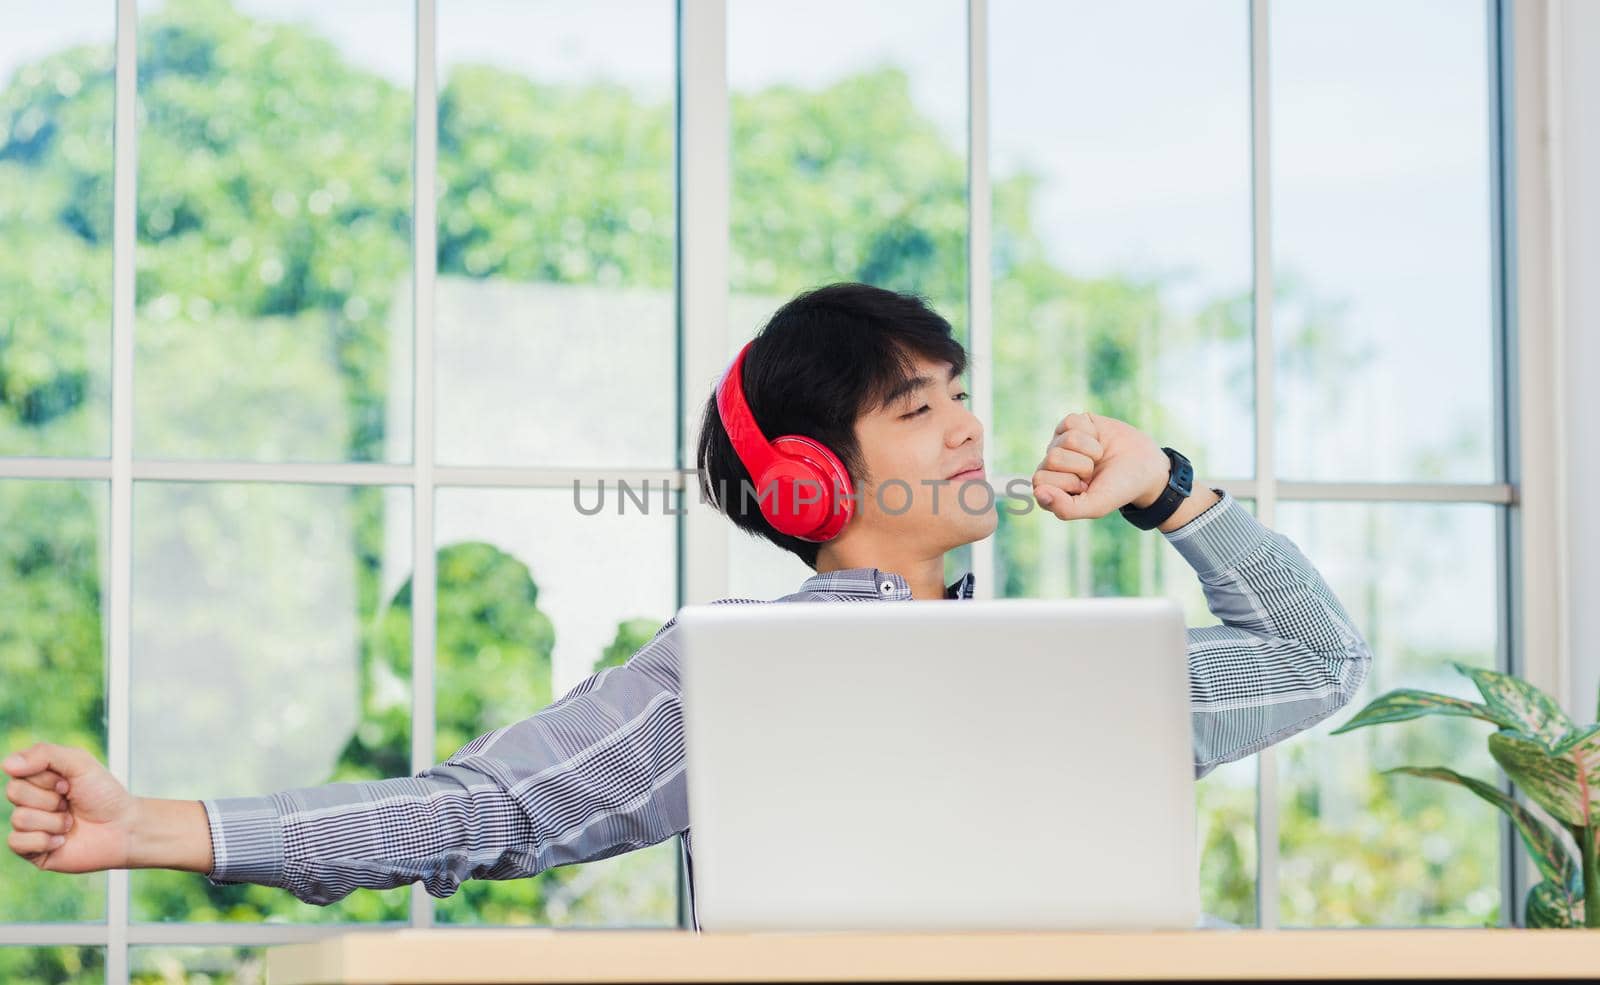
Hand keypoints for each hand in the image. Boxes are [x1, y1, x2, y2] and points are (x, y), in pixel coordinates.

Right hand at [5, 742, 135, 873]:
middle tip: (70, 802)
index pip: (18, 771)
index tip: (69, 783)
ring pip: (19, 818)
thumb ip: (44, 754)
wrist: (124, 828)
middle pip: (14, 793)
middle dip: (49, 798)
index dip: (46, 778)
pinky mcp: (32, 850)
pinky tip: (62, 840)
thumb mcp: (79, 763)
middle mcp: (30, 800)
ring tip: (70, 822)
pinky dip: (44, 841)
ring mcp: (30, 826)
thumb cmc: (104, 794)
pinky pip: (16, 843)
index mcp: (38, 778)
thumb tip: (6, 764)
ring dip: (53, 821)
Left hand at [1031, 411, 1170, 521]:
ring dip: (1090, 450)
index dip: (1069, 482)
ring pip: (1067, 439)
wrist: (1145, 465)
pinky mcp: (1071, 424)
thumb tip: (1038, 493)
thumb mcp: (1096, 506)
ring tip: (1098, 457)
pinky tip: (1098, 441)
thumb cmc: (1118, 489)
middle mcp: (1050, 466)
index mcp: (1050, 489)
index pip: (1040, 481)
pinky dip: (1092, 432)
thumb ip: (1066, 508)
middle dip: (1082, 466)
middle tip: (1093, 472)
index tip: (1087, 487)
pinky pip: (1073, 421)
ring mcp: (1059, 443)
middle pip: (1053, 458)